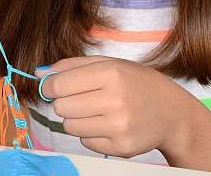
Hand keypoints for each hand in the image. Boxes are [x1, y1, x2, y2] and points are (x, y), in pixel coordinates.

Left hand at [35, 56, 197, 159]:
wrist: (171, 112)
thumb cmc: (136, 83)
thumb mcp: (110, 64)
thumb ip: (72, 66)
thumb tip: (39, 74)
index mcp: (111, 73)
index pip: (59, 84)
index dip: (50, 86)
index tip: (52, 87)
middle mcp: (116, 100)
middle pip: (61, 107)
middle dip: (66, 102)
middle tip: (83, 98)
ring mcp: (119, 126)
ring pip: (69, 126)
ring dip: (77, 118)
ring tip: (96, 110)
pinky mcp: (121, 147)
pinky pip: (85, 141)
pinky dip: (90, 133)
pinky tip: (107, 124)